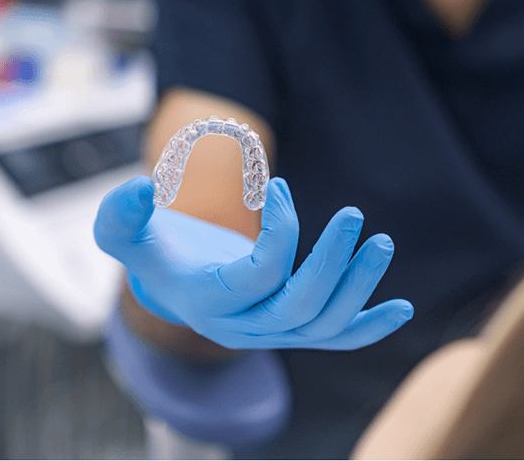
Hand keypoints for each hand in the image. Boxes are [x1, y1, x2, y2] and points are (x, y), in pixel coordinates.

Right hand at [94, 176, 412, 349]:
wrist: (177, 289)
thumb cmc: (155, 255)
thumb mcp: (125, 234)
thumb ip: (120, 214)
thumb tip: (139, 186)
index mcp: (209, 303)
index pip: (260, 274)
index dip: (279, 228)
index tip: (277, 185)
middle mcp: (244, 326)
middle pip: (299, 305)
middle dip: (332, 262)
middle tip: (354, 215)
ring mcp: (273, 332)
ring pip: (325, 324)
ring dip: (359, 288)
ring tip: (382, 244)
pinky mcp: (293, 329)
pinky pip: (337, 338)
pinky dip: (370, 327)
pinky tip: (403, 309)